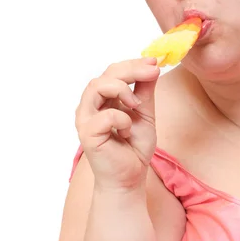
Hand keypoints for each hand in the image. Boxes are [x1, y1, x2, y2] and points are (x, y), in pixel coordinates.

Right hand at [75, 57, 159, 191]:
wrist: (130, 178)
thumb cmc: (134, 148)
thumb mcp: (145, 114)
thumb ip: (145, 91)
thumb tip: (152, 66)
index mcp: (103, 99)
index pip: (113, 72)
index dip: (133, 64)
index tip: (154, 62)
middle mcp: (90, 106)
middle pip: (104, 75)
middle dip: (130, 70)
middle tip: (152, 71)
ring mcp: (86, 119)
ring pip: (96, 87)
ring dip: (122, 90)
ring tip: (137, 105)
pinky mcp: (87, 134)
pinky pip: (104, 116)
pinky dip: (121, 118)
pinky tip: (127, 131)